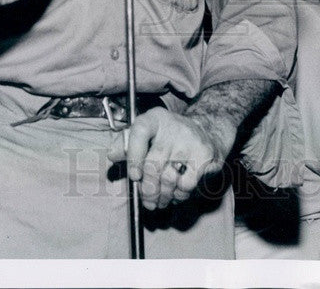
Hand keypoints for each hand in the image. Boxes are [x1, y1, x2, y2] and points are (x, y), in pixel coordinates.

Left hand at [106, 107, 230, 210]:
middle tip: (148, 200)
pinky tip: (178, 193)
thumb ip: (126, 145)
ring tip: (161, 200)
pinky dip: (180, 195)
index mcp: (154, 118)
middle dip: (148, 189)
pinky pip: (185, 184)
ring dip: (163, 196)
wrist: (208, 132)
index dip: (134, 156)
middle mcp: (173, 126)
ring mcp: (190, 140)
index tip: (134, 176)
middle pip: (153, 164)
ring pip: (168, 178)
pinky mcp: (204, 154)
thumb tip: (112, 154)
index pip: (140, 131)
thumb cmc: (170, 138)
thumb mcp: (147, 135)